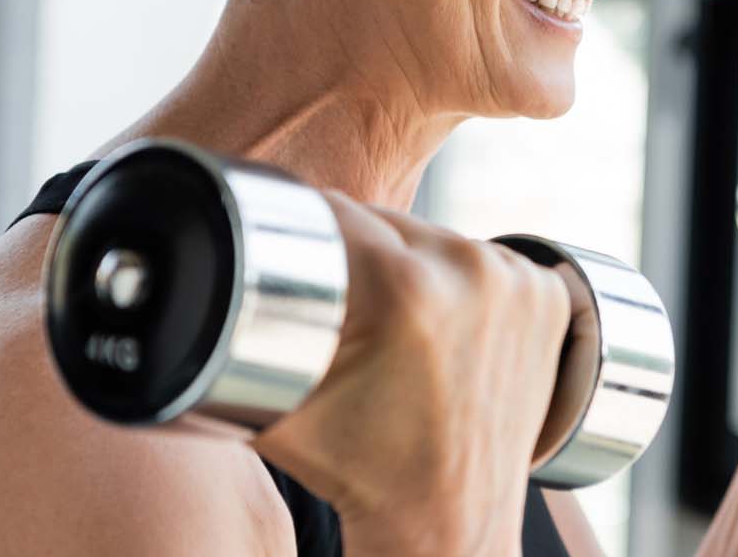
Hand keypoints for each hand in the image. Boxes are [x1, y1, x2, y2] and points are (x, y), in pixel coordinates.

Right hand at [251, 192, 571, 556]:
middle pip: (387, 221)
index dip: (302, 231)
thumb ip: (230, 332)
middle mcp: (471, 272)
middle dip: (358, 253)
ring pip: (434, 236)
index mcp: (403, 289)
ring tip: (392, 321)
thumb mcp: (274, 403)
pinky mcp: (547, 293)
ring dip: (409, 262)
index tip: (292, 261)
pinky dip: (460, 278)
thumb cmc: (355, 468)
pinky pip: (484, 255)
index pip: (334, 214)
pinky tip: (442, 319)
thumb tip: (189, 274)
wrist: (447, 523)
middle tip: (344, 307)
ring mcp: (518, 280)